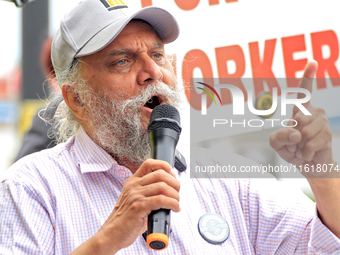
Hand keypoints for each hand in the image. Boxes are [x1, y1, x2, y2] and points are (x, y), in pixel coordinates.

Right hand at [95, 159, 179, 252]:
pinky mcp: (138, 206)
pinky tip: (175, 208)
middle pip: (160, 174)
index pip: (149, 164)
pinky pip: (161, 200)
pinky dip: (172, 203)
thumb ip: (149, 193)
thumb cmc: (126, 221)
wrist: (111, 234)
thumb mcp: (135, 201)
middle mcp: (133, 186)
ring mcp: (135, 195)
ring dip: (175, 195)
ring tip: (176, 203)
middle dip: (174, 183)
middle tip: (177, 193)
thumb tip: (170, 191)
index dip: (164, 166)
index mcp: (132, 182)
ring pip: (162, 187)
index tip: (173, 175)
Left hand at [269, 60, 335, 177]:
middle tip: (295, 143)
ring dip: (298, 146)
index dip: (307, 77)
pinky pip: (309, 144)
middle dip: (291, 137)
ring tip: (302, 148)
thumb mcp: (276, 144)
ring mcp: (322, 122)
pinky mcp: (327, 135)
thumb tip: (296, 132)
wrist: (307, 165)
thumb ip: (278, 137)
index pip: (303, 92)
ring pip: (303, 133)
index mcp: (300, 111)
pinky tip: (308, 154)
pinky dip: (303, 153)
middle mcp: (313, 112)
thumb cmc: (291, 150)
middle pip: (297, 120)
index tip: (313, 62)